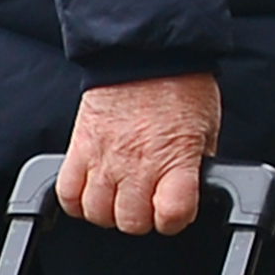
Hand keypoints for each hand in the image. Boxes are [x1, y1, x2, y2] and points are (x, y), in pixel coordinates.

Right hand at [59, 73, 218, 235]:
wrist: (144, 52)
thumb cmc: (180, 85)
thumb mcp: (207, 127)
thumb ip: (198, 163)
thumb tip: (196, 186)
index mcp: (176, 157)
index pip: (172, 214)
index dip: (176, 220)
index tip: (175, 211)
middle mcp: (137, 162)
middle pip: (131, 221)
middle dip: (142, 218)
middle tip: (148, 202)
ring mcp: (104, 157)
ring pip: (97, 213)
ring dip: (110, 211)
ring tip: (121, 197)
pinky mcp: (78, 148)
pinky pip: (67, 193)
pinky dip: (77, 201)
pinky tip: (92, 192)